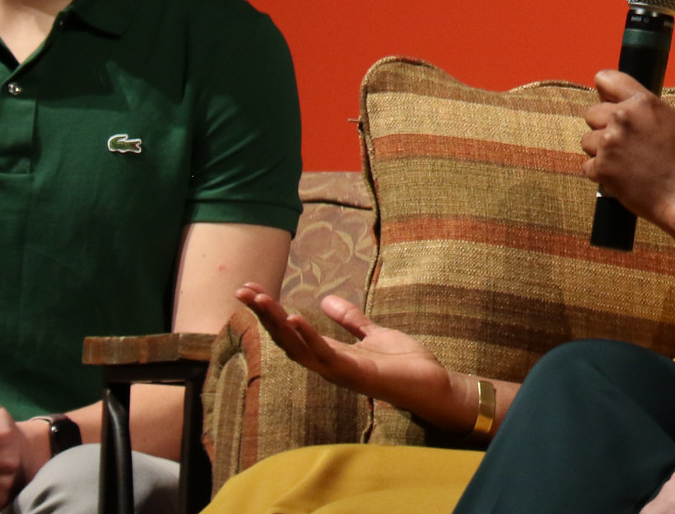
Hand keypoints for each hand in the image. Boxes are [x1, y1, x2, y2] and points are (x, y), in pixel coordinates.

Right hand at [233, 284, 475, 430]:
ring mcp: (340, 371)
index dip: (271, 312)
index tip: (250, 289)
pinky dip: (308, 338)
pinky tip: (295, 318)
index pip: (292, 331)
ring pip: (299, 347)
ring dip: (278, 324)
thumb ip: (351, 320)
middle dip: (264, 315)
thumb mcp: (375, 333)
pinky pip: (326, 355)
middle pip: (287, 338)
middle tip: (241, 290)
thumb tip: (325, 300)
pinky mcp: (357, 373)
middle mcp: (329, 364)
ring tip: (260, 299)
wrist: (433, 386)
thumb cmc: (405, 364)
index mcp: (332, 353)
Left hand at [583, 71, 674, 227]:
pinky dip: (600, 173)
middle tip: (624, 143)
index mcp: (641, 102)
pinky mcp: (601, 168)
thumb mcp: (671, 119)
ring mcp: (609, 143)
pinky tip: (621, 176)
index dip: (605, 91)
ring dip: (600, 151)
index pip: (605, 79)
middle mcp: (622, 118)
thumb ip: (641, 105)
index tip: (607, 100)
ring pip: (587, 140)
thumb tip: (612, 99)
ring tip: (625, 161)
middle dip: (603, 127)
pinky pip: (587, 165)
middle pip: (591, 113)